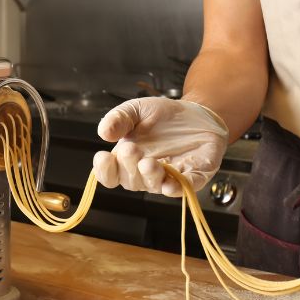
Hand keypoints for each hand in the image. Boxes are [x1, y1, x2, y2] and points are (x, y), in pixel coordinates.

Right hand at [93, 98, 228, 196]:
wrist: (196, 112)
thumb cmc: (162, 116)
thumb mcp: (136, 110)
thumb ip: (119, 118)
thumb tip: (103, 132)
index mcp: (126, 160)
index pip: (110, 175)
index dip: (104, 170)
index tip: (103, 156)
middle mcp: (144, 173)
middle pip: (130, 181)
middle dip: (128, 167)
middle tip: (131, 148)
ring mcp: (167, 177)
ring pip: (154, 186)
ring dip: (149, 177)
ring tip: (148, 163)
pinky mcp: (191, 177)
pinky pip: (183, 188)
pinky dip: (176, 189)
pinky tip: (170, 185)